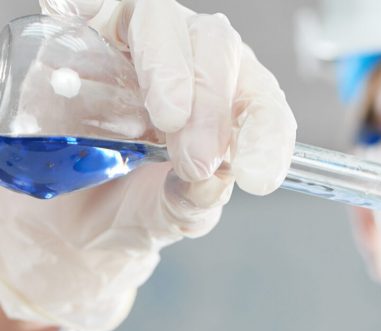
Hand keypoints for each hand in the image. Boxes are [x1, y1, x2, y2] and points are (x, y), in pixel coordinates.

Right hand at [0, 0, 295, 330]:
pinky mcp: (87, 35)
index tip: (255, 177)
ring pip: (161, 19)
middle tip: (196, 161)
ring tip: (167, 118)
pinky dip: (91, 13)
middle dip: (212, 105)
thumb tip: (211, 180)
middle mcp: (192, 63)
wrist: (73, 220)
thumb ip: (195, 203)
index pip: (263, 104)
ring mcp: (138, 43)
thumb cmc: (136, 208)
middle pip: (216, 47)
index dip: (266, 136)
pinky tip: (85, 40)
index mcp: (231, 107)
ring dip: (169, 67)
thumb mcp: (171, 218)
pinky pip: (96, 8)